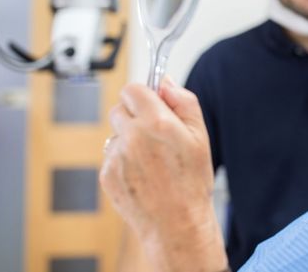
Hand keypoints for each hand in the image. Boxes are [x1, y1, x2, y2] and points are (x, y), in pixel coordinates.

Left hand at [100, 78, 226, 270]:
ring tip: (151, 160)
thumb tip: (166, 83)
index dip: (143, 95)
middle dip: (134, 116)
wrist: (177, 224)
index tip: (151, 104)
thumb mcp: (200, 136)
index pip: (133, 89)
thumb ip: (184, 102)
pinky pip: (111, 156)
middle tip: (154, 134)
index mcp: (157, 122)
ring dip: (128, 139)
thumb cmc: (192, 183)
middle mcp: (133, 136)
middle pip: (119, 108)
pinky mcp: (106, 175)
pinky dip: (123, 161)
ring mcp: (116, 156)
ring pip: (115, 133)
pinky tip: (143, 175)